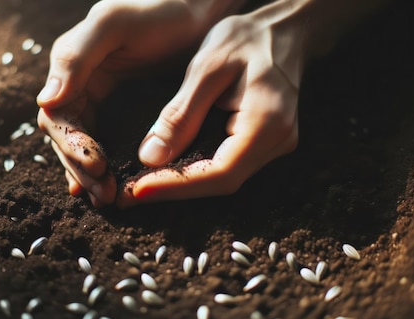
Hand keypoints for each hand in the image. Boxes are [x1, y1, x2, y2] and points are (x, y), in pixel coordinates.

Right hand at [37, 0, 244, 206]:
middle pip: (68, 138)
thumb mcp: (113, 24)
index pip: (58, 117)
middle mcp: (81, 87)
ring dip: (90, 174)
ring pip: (84, 145)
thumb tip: (45, 102)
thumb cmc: (157, 10)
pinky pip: (106, 142)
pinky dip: (103, 166)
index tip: (96, 165)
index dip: (72, 145)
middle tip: (104, 194)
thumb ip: (76, 57)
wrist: (197, 11)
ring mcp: (102, 100)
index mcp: (72, 69)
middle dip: (82, 168)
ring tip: (105, 199)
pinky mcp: (123, 110)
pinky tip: (109, 187)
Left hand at [118, 1, 308, 206]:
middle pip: (222, 183)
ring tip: (142, 185)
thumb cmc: (246, 38)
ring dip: (183, 184)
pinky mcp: (266, 144)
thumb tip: (151, 157)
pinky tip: (170, 169)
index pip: (220, 172)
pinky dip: (197, 171)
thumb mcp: (207, 67)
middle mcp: (277, 142)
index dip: (177, 186)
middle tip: (130, 193)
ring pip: (224, 180)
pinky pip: (228, 166)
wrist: (283, 30)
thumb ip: (180, 114)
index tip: (137, 189)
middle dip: (174, 189)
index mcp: (267, 122)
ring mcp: (276, 146)